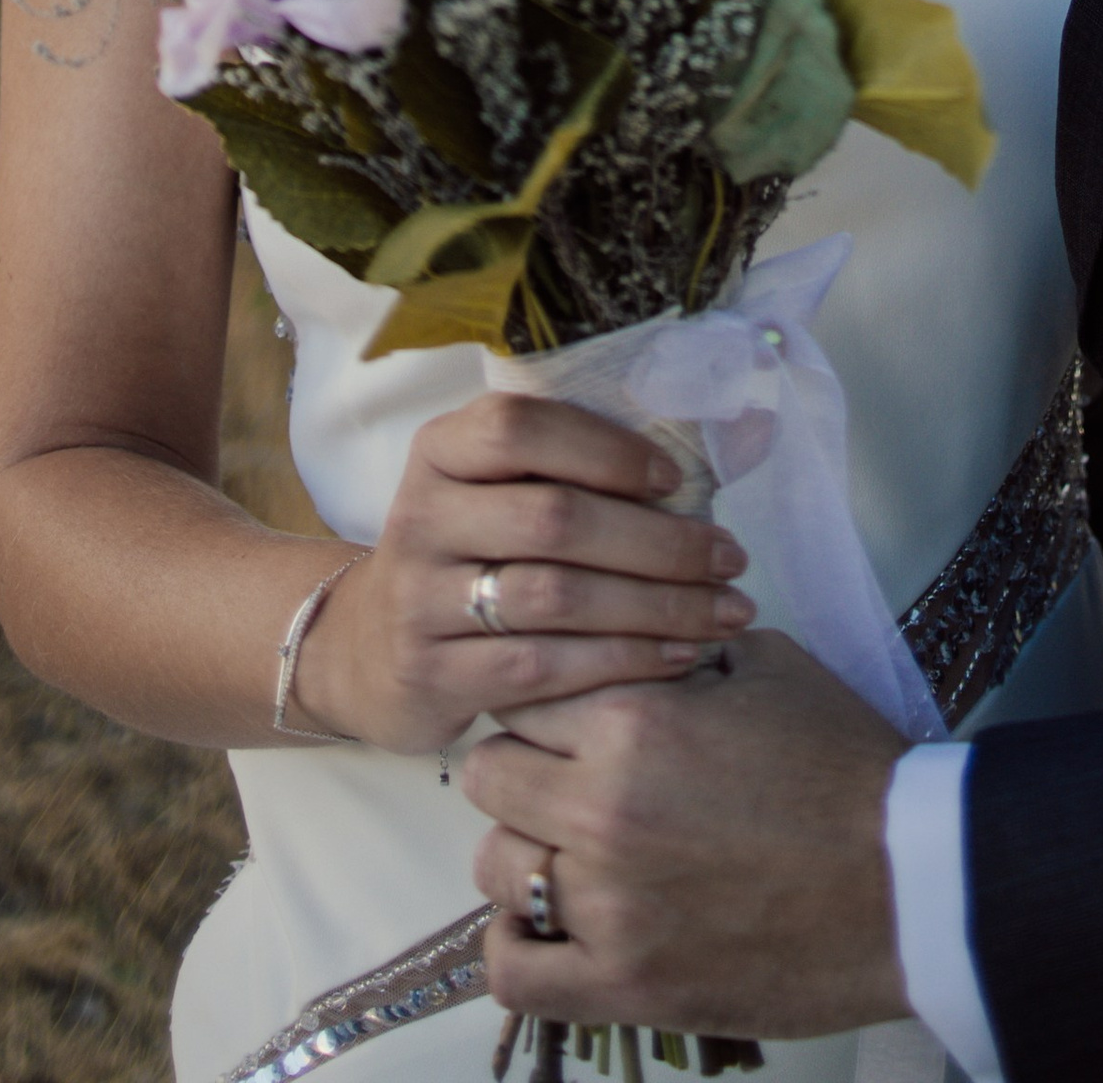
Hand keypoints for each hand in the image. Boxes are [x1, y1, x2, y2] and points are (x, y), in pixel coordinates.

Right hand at [295, 389, 753, 753]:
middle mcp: (421, 517)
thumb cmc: (471, 551)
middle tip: (730, 556)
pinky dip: (622, 662)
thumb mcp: (496, 491)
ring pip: (556, 598)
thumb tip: (733, 436)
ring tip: (724, 611)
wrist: (368, 649)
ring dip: (656, 605)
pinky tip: (677, 658)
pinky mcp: (431, 674)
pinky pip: (543, 666)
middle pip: (555, 518)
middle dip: (658, 540)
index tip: (676, 479)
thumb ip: (579, 463)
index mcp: (440, 452)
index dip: (606, 449)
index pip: (521, 428)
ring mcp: (420, 599)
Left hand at [463, 630, 910, 1041]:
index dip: (549, 695)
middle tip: (568, 776)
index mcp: (633, 722)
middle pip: (490, 773)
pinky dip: (518, 947)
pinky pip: (514, 972)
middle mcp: (602, 811)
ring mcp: (608, 907)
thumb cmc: (845, 768)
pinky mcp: (624, 986)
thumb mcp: (770, 665)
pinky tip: (552, 926)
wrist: (909, 881)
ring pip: (494, 866)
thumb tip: (638, 638)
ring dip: (526, 851)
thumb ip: (685, 647)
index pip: (525, 689)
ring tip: (573, 852)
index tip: (574, 712)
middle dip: (524, 764)